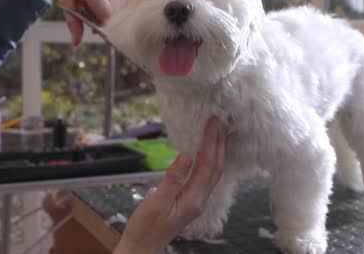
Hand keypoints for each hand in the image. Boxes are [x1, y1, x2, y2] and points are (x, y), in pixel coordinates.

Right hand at [114, 118, 225, 253]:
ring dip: (216, 151)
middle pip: (216, 168)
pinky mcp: (191, 201)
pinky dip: (208, 161)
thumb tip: (187, 155)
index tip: (213, 123)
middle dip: (219, 144)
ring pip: (213, 172)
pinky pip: (205, 177)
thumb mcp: (156, 202)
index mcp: (194, 199)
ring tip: (217, 132)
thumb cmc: (145, 227)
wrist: (142, 248)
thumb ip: (173, 179)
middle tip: (221, 122)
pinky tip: (204, 153)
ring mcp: (197, 201)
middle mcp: (200, 200)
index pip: (208, 165)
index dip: (211, 142)